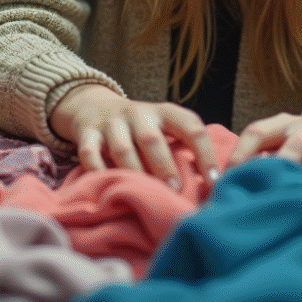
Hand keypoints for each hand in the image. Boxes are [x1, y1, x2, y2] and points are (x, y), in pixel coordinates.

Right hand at [49, 83, 219, 188]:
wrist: (95, 107)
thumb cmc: (142, 128)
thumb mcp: (164, 128)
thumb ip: (183, 147)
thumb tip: (212, 183)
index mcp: (164, 112)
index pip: (191, 126)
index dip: (205, 152)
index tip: (215, 180)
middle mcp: (138, 114)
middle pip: (152, 138)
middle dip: (164, 166)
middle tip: (175, 191)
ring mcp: (111, 123)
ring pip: (122, 148)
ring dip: (135, 171)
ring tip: (144, 194)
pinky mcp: (87, 134)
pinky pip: (89, 153)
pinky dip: (97, 171)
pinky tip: (108, 188)